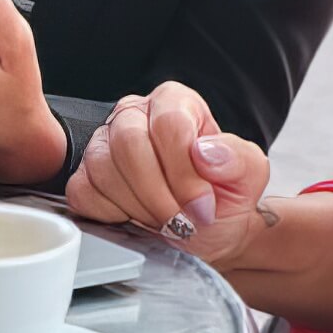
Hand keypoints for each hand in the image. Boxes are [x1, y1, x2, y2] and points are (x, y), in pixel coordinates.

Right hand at [64, 82, 273, 266]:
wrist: (204, 229)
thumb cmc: (223, 197)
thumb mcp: (249, 176)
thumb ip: (237, 157)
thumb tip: (204, 152)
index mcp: (175, 103)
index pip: (168, 124)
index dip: (185, 172)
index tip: (202, 206)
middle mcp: (134, 115)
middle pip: (129, 143)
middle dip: (159, 194)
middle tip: (182, 222)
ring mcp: (103, 143)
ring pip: (104, 169)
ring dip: (139, 208)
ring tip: (165, 223)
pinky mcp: (84, 175)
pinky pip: (84, 192)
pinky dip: (112, 215)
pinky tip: (136, 220)